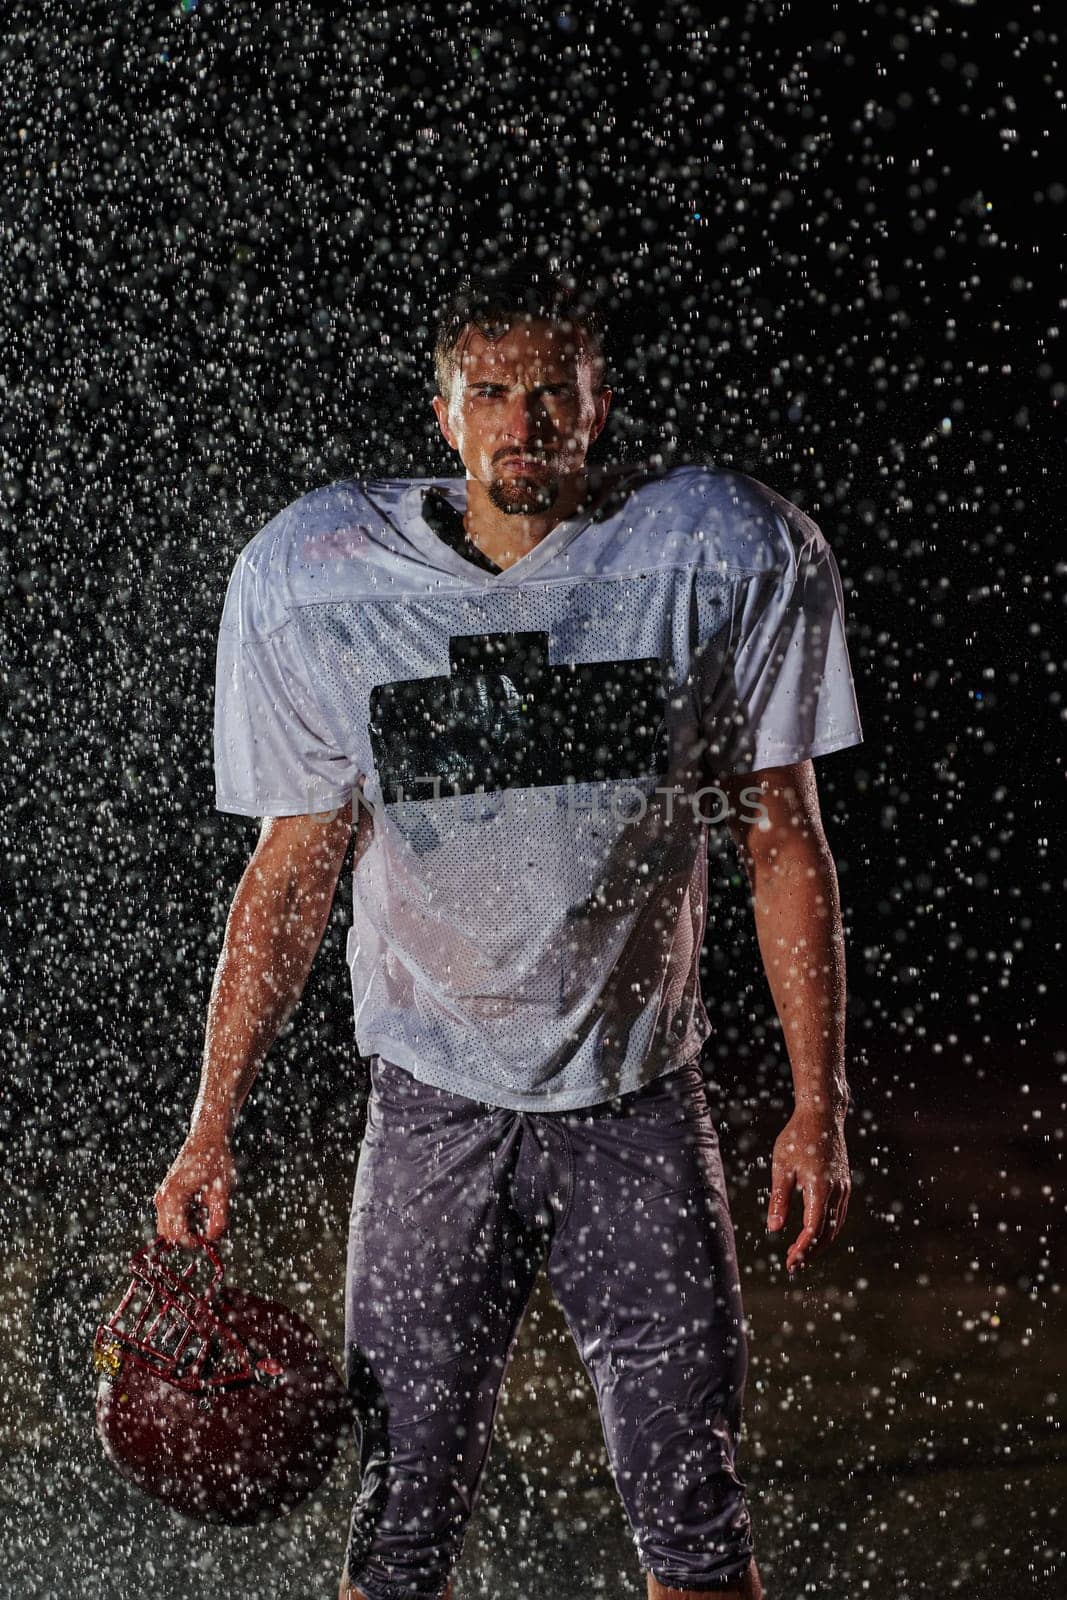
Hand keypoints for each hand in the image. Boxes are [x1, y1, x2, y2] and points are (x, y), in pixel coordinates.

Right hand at [154, 1134, 235, 1247]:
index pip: (176, 1234)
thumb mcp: (222, 1190)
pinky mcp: (166, 1194)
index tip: (210, 1237)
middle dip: (189, 1235)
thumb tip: (213, 1237)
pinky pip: (171, 1216)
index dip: (194, 1241)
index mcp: (173, 1197)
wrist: (207, 1136)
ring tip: (207, 1208)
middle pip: (169, 1234)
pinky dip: (185, 1217)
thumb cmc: (215, 1159)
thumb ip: (219, 1217)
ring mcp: (162, 1196)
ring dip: (187, 1225)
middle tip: (209, 1225)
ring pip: (169, 1226)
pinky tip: (201, 1202)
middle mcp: (162, 1198)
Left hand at [767, 1107, 849, 1275]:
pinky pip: (839, 1215)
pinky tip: (813, 1234)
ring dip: (820, 1243)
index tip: (789, 1262)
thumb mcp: (782, 1167)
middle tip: (792, 1265)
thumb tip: (774, 1228)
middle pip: (827, 1233)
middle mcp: (837, 1191)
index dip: (802, 1249)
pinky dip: (827, 1229)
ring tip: (800, 1254)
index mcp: (821, 1188)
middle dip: (810, 1251)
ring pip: (836, 1226)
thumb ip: (779, 1199)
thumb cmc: (798, 1137)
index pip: (813, 1229)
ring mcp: (844, 1188)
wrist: (822, 1114)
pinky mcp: (844, 1184)